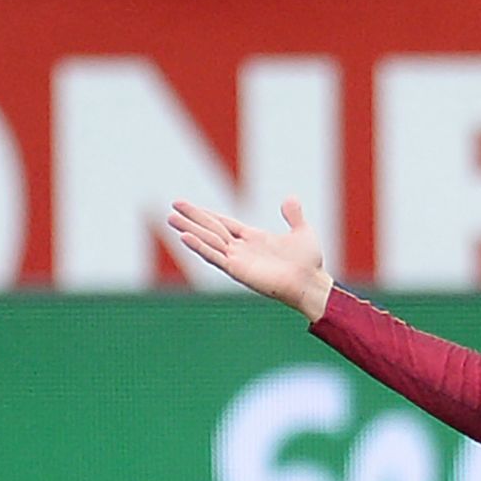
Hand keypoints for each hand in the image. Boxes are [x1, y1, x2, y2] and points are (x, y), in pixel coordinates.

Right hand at [167, 196, 333, 322]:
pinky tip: (185, 237)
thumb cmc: (308, 262)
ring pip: (208, 240)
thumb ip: (293, 215)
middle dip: (191, 218)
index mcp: (252, 238)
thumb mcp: (301, 231)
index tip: (188, 205)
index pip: (223, 223)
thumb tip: (290, 198)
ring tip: (170, 219)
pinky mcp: (237, 270)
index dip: (206, 214)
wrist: (310, 282)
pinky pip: (214, 256)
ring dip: (189, 229)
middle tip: (172, 207)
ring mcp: (237, 259)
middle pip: (210, 229)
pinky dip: (200, 247)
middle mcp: (241, 249)